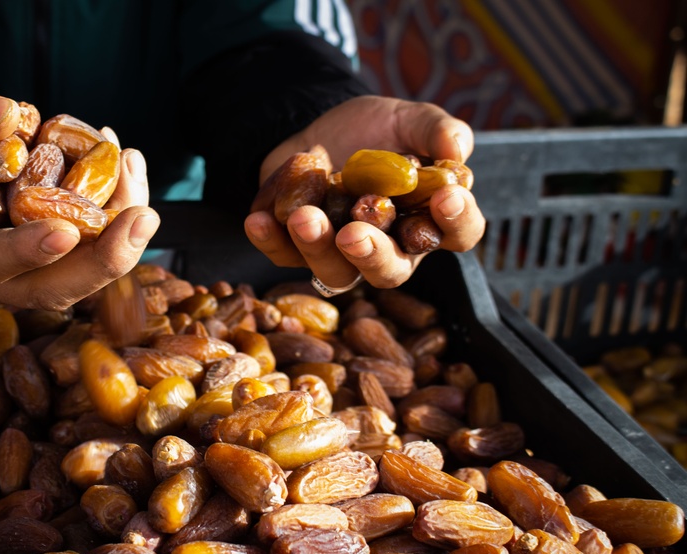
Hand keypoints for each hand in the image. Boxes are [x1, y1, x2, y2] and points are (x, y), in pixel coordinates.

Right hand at [0, 88, 159, 309]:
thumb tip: (5, 114)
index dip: (24, 252)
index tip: (65, 232)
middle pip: (50, 289)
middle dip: (102, 260)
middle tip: (141, 217)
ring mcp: (29, 277)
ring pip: (84, 275)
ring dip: (122, 233)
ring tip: (133, 170)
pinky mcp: (62, 267)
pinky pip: (97, 254)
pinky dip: (119, 214)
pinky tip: (129, 168)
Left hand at [244, 95, 485, 289]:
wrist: (314, 125)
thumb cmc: (372, 130)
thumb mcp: (404, 118)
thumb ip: (434, 129)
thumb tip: (457, 150)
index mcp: (426, 218)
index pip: (457, 232)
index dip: (457, 220)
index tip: (447, 197)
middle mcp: (388, 246)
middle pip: (391, 270)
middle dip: (373, 255)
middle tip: (355, 233)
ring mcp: (340, 255)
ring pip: (335, 272)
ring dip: (318, 248)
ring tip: (303, 217)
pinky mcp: (297, 250)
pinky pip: (283, 255)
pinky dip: (270, 239)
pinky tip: (258, 220)